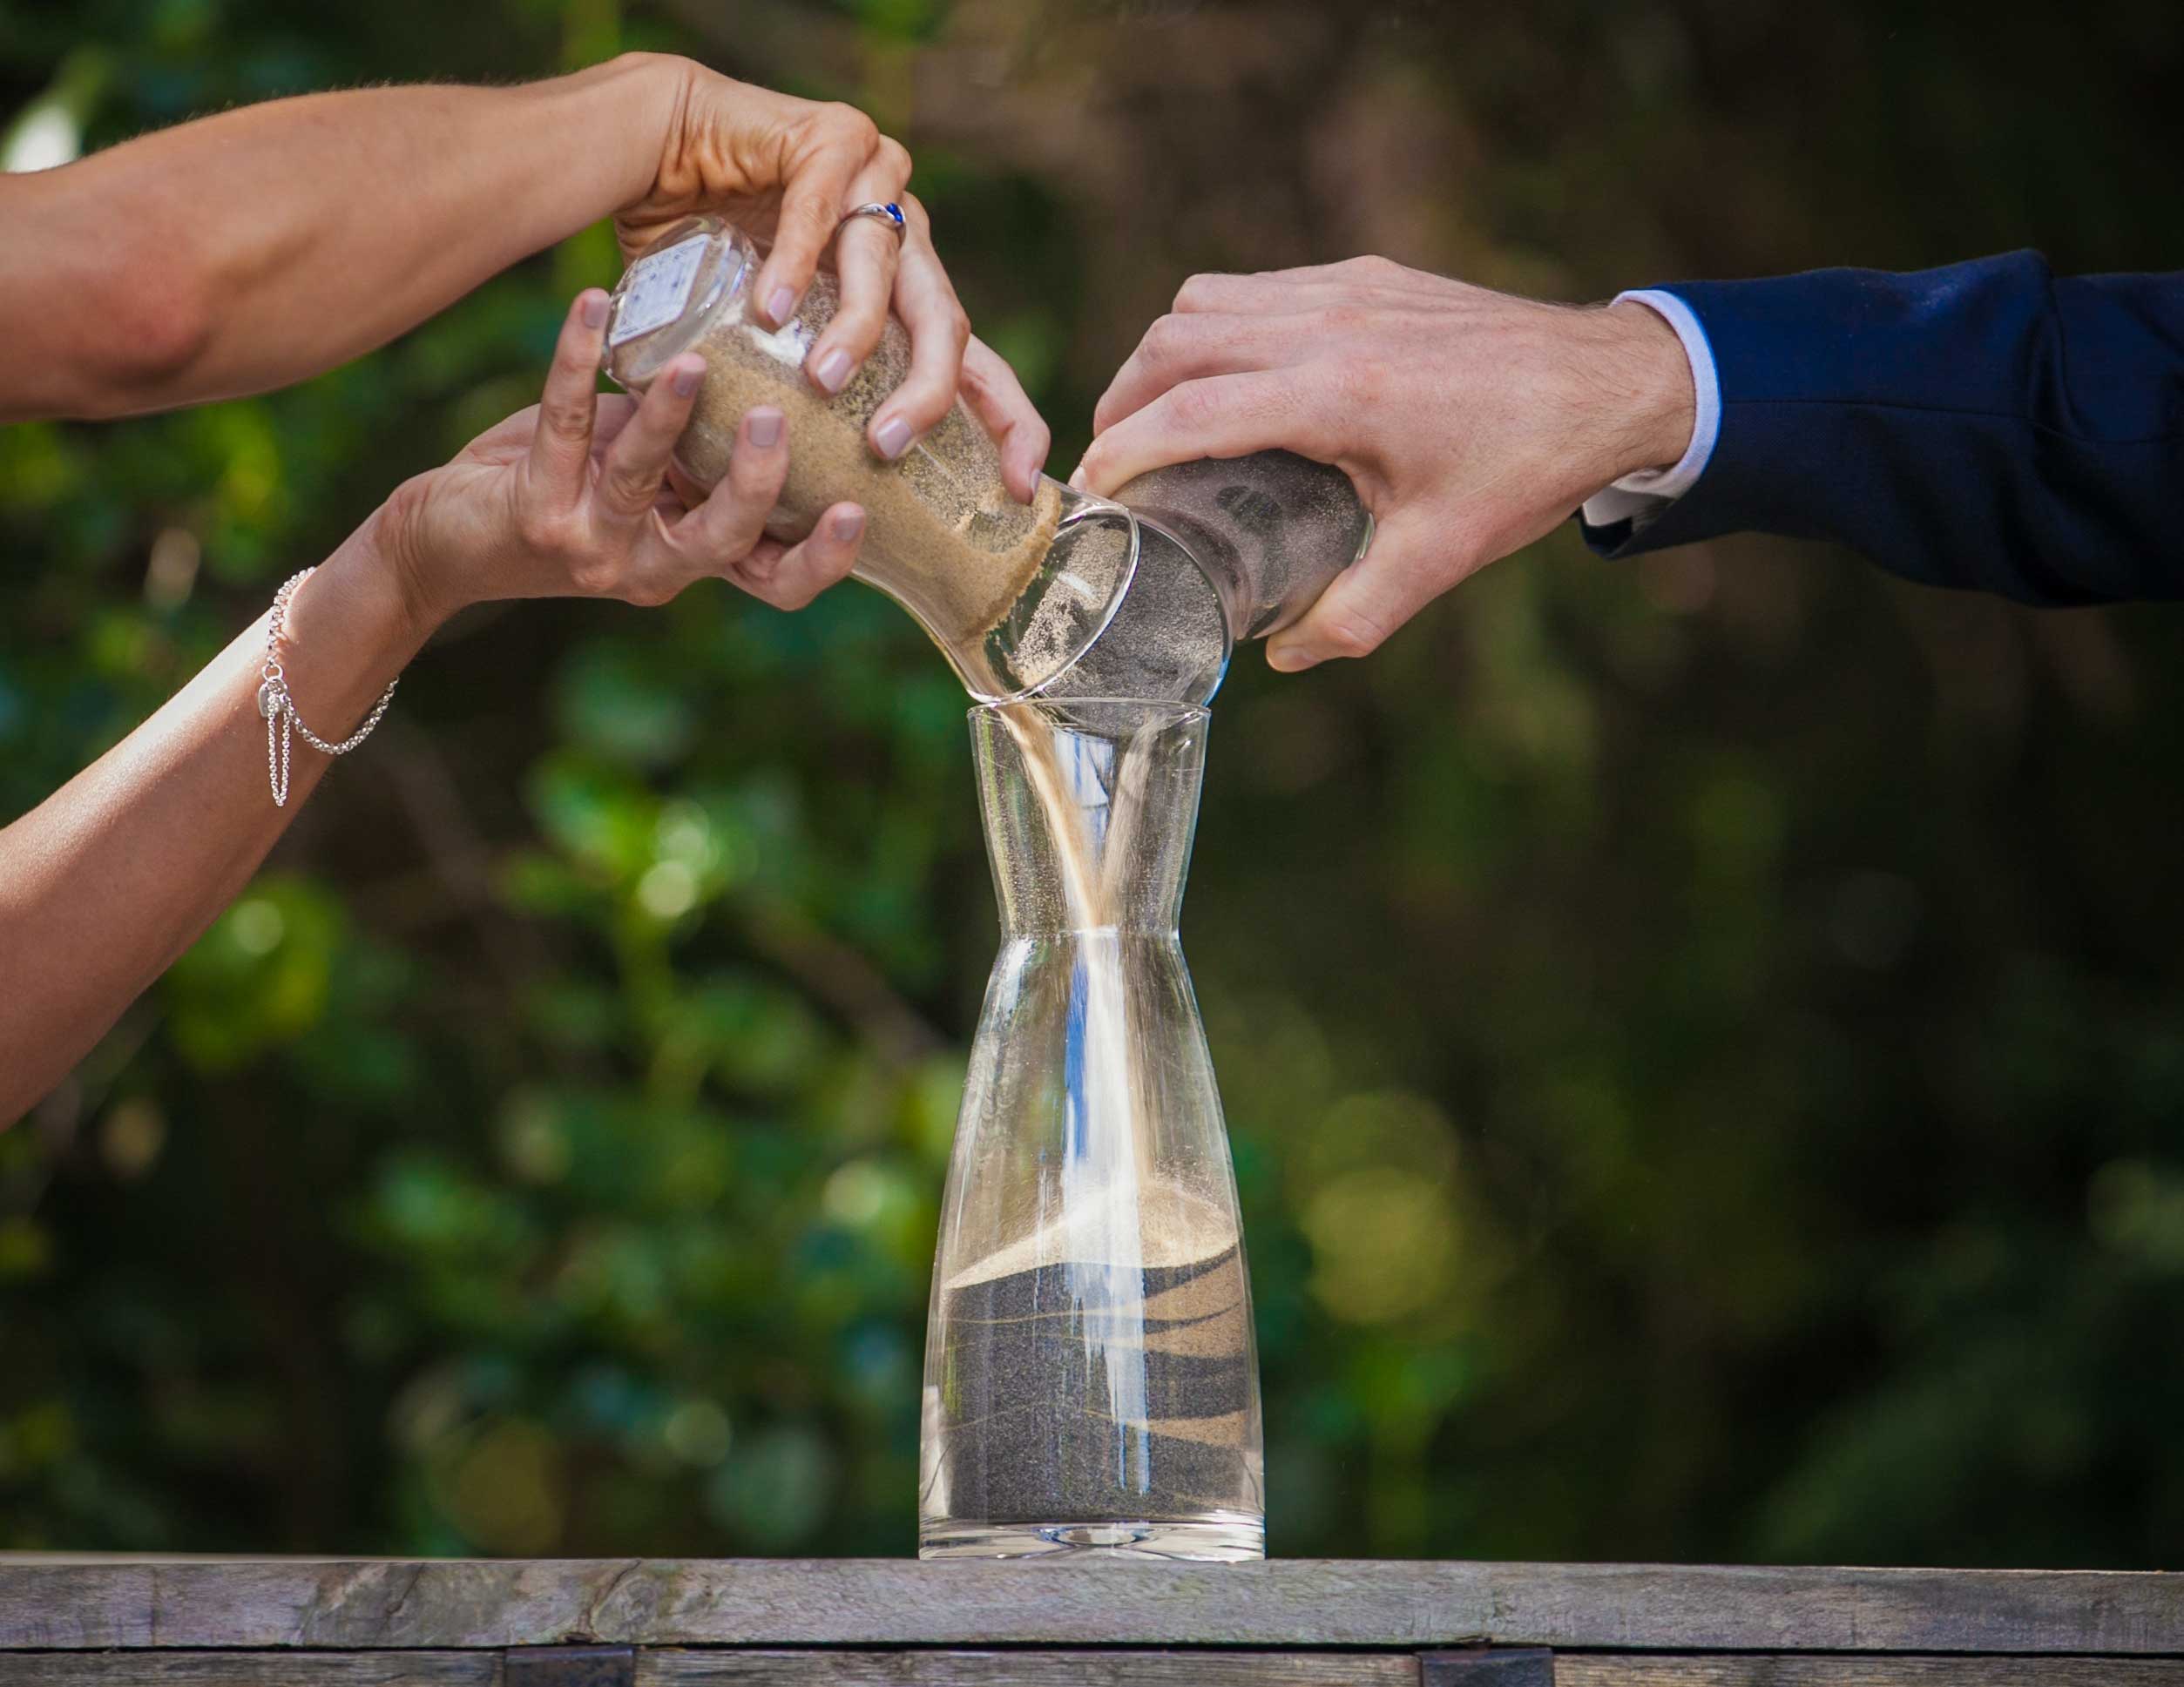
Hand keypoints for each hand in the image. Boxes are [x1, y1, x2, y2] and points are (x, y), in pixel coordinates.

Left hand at [380, 290, 867, 629]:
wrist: (448, 542)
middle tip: (775, 419)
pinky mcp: (533, 510)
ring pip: (642, 480)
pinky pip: (565, 422)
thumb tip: (769, 366)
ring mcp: (591, 543)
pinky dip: (577, 358)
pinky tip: (590, 304)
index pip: (776, 582)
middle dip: (755, 484)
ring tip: (693, 361)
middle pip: (723, 542)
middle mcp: (650, 567)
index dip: (822, 560)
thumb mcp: (647, 482)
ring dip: (670, 416)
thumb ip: (700, 452)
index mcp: (692, 561)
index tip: (859, 511)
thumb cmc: (563, 495)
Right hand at [615, 58, 1047, 488]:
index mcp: (912, 296)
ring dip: (858, 329)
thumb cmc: (710, 265)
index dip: (1010, 423)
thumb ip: (804, 408)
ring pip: (887, 266)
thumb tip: (800, 514)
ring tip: (823, 381)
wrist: (657, 157)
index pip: (979, 365)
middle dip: (927, 391)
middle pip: (946, 323)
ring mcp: (879, 180)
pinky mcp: (834, 137)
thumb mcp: (773, 353)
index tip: (1020, 484)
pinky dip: (796, 263)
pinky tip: (771, 309)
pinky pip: (820, 211)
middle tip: (887, 444)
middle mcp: (909, 238)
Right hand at [1077, 256, 1695, 669]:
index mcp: (1338, 392)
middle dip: (1123, 400)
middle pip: (1174, 342)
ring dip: (1163, 358)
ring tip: (1155, 417)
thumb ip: (1354, 616)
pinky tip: (1233, 381)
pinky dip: (1218, 330)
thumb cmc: (1526, 468)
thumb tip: (1281, 656)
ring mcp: (1346, 286)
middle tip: (1111, 460)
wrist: (1612, 382)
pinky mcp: (1367, 273)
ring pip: (1206, 302)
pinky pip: (1257, 288)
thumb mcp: (1440, 559)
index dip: (1122, 449)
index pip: (1188, 410)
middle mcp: (1328, 323)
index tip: (1089, 489)